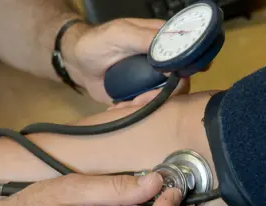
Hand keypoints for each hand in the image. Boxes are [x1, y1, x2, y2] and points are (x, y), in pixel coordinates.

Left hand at [61, 18, 190, 103]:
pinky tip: (120, 108)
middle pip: (181, 81)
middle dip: (162, 95)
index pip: (187, 54)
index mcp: (162, 41)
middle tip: (139, 99)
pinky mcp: (143, 95)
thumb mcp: (120, 35)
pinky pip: (151, 107)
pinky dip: (137, 111)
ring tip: (125, 105)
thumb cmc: (97, 43)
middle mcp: (163, 61)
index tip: (175, 82)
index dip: (187, 68)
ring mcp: (154, 79)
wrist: (77, 63)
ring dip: (147, 105)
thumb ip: (146, 39)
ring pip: (167, 98)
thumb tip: (174, 54)